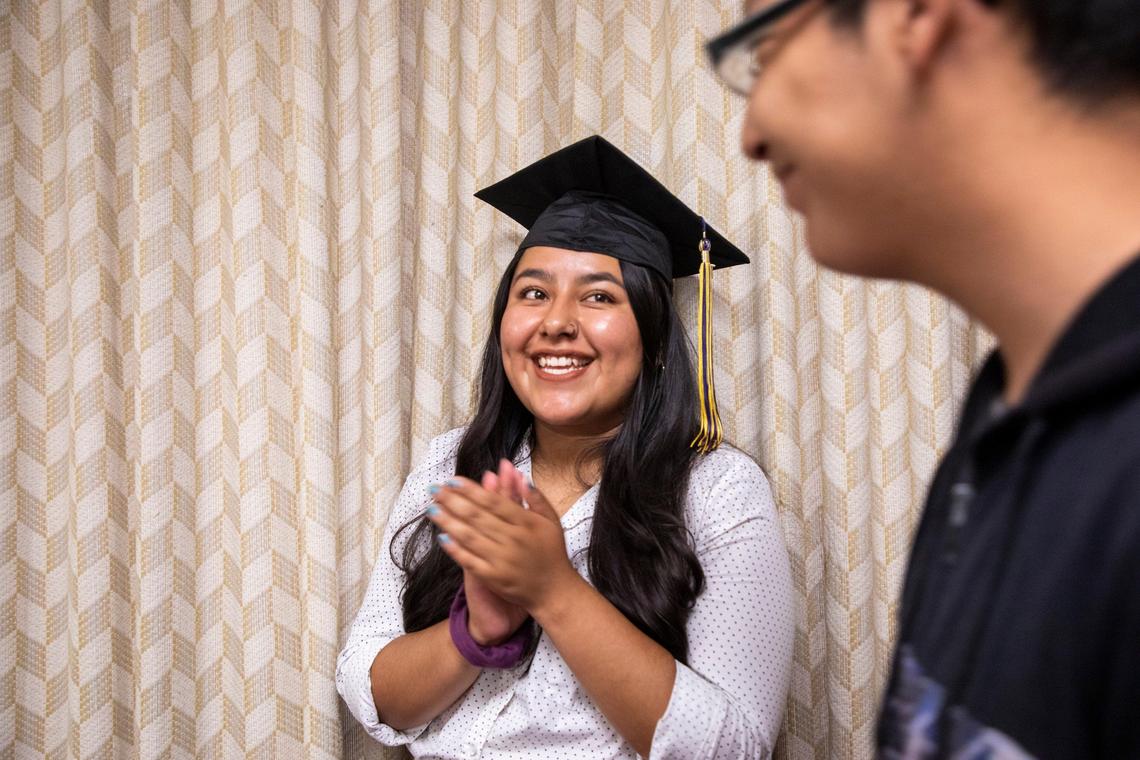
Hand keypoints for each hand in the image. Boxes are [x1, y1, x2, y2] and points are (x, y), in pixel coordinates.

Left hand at [429, 460, 577, 613]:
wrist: (554, 592)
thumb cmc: (552, 553)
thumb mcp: (551, 521)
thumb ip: (535, 498)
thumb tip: (520, 476)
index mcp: (526, 523)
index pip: (494, 501)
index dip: (472, 490)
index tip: (453, 480)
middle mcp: (513, 539)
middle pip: (477, 516)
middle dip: (453, 501)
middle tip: (435, 489)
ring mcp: (501, 560)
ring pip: (470, 536)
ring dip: (449, 521)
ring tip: (432, 508)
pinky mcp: (493, 578)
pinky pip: (470, 561)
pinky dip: (456, 549)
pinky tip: (442, 537)